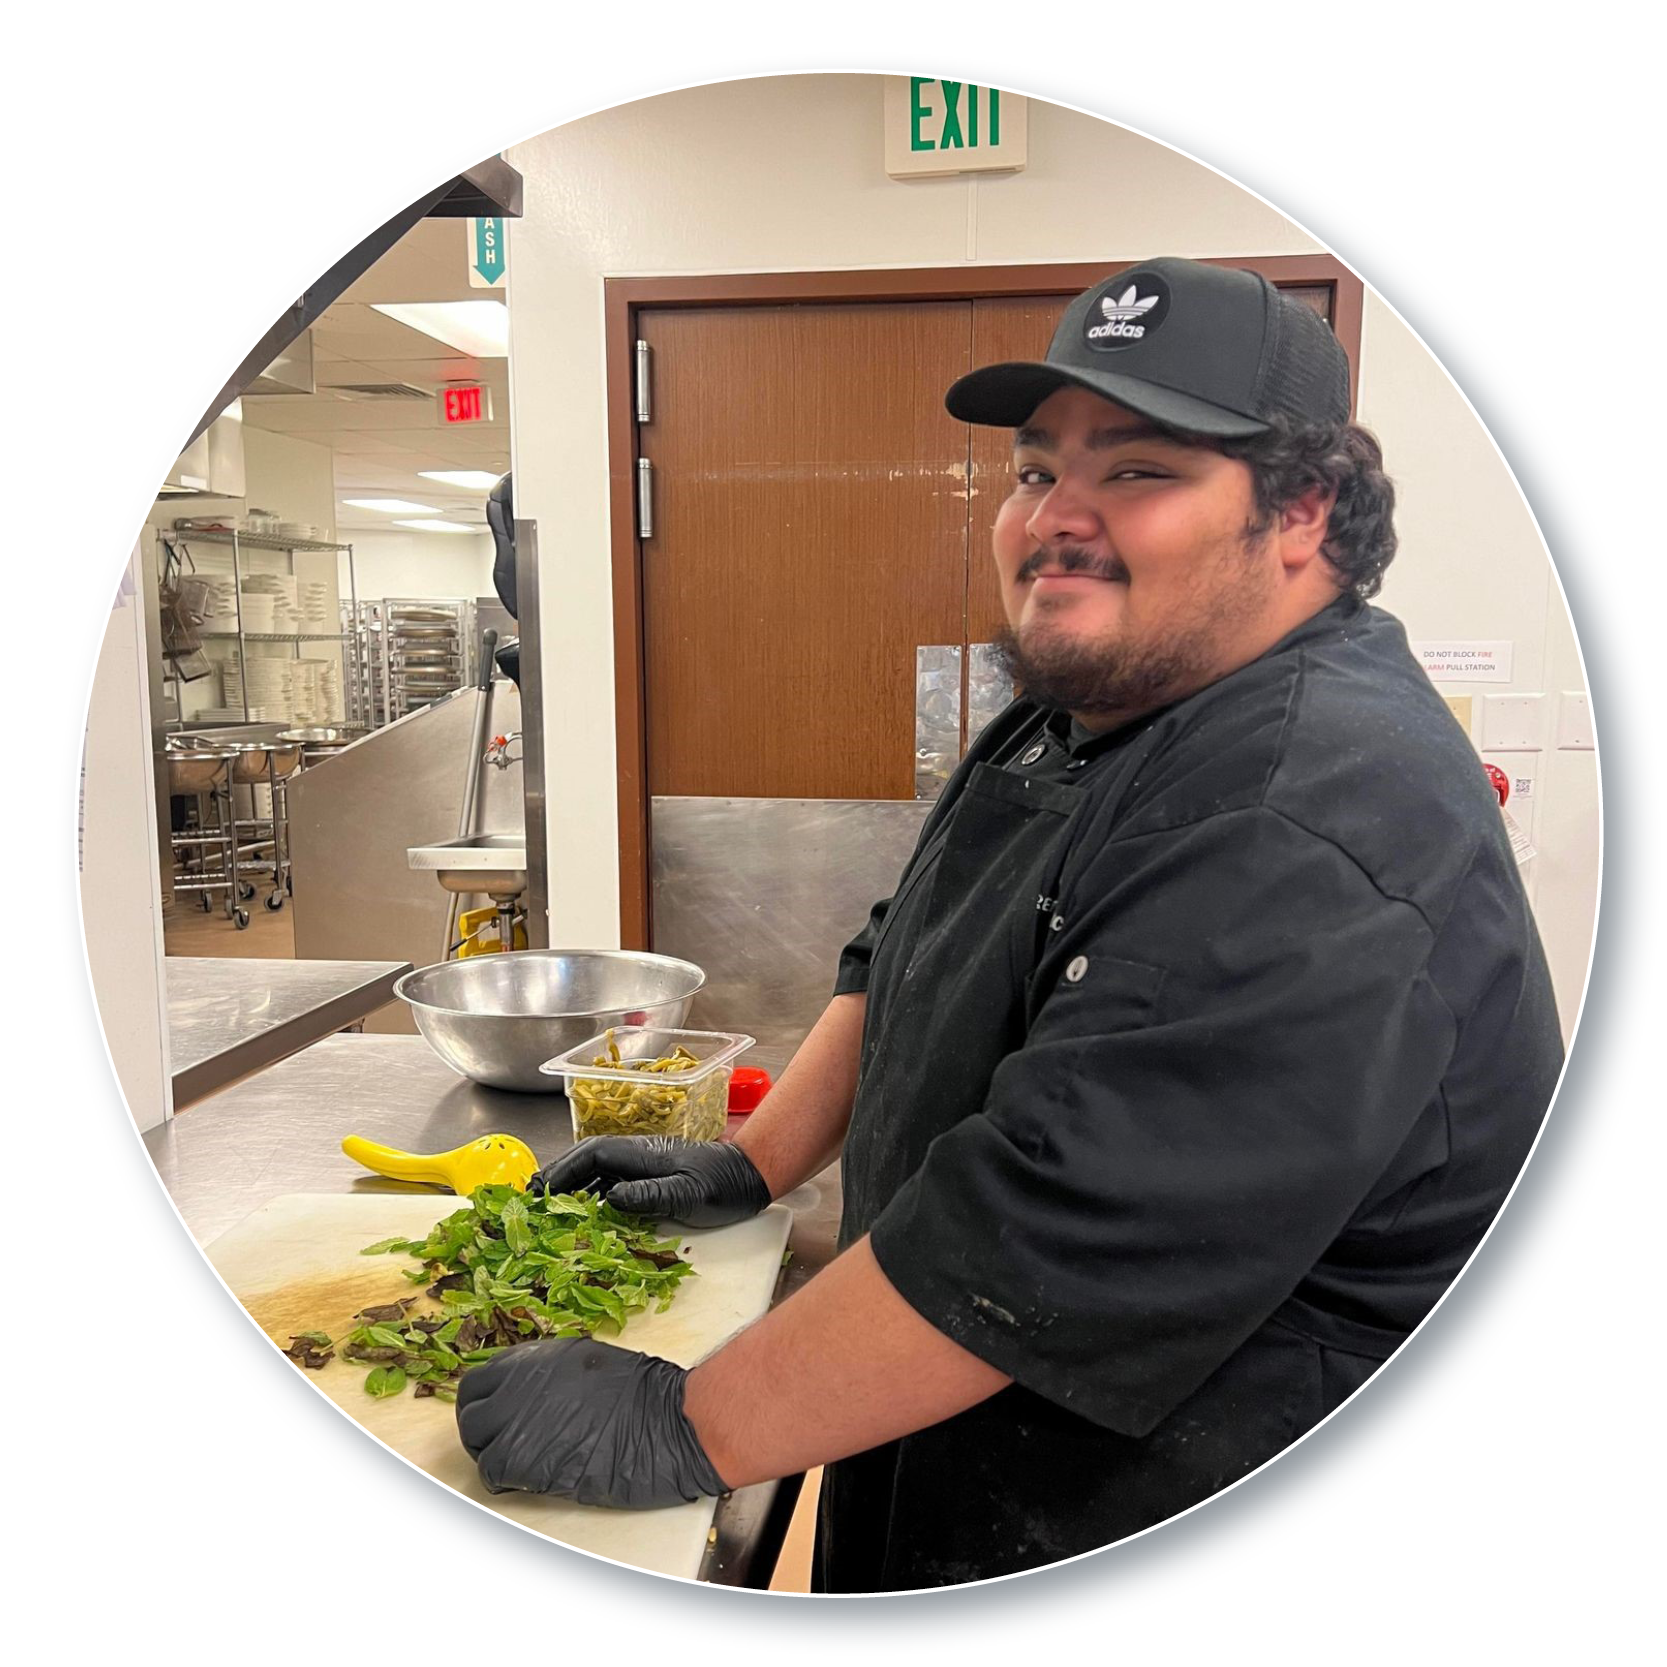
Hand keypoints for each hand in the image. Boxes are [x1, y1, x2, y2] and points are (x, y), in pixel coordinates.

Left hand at [456, 1337, 729, 1507]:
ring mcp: (519, 1420)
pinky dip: (506, 1480)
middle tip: (504, 1446)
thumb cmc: (644, 1395)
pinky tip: (532, 1480)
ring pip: (477, 1443)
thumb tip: (531, 1392)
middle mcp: (520, 1384)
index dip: (485, 1404)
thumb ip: (550, 1376)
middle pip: (469, 1412)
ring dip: (493, 1456)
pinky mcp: (527, 1459)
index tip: (498, 1418)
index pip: (479, 1381)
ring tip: (521, 1466)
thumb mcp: (589, 1363)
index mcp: (536, 1358)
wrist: (667, 1421)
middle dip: (482, 1431)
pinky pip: (493, 1472)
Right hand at [528, 1135, 770, 1227]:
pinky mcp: (651, 1182)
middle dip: (559, 1177)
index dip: (562, 1169)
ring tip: (548, 1209)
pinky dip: (592, 1198)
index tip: (538, 1187)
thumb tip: (609, 1197)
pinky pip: (613, 1186)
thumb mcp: (689, 1192)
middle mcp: (637, 1157)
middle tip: (532, 1200)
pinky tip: (584, 1215)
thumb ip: (651, 1194)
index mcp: (641, 1153)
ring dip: (572, 1188)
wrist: (750, 1178)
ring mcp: (644, 1168)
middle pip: (588, 1161)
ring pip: (598, 1173)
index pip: (592, 1154)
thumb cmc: (724, 1184)